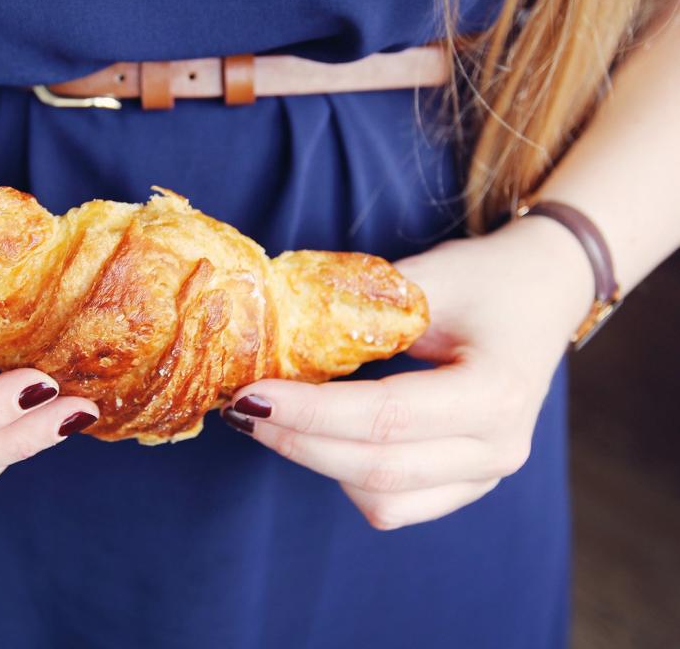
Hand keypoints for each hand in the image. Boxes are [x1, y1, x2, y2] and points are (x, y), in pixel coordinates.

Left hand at [223, 217, 592, 529]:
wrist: (543, 293)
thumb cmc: (485, 279)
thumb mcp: (427, 279)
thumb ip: (359, 310)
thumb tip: (274, 332)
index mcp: (496, 393)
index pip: (385, 418)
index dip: (310, 411)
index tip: (251, 393)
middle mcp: (499, 448)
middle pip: (376, 469)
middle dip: (297, 441)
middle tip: (242, 408)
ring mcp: (487, 475)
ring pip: (381, 499)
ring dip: (318, 461)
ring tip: (277, 416)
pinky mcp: (468, 484)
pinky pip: (396, 505)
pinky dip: (347, 476)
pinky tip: (322, 435)